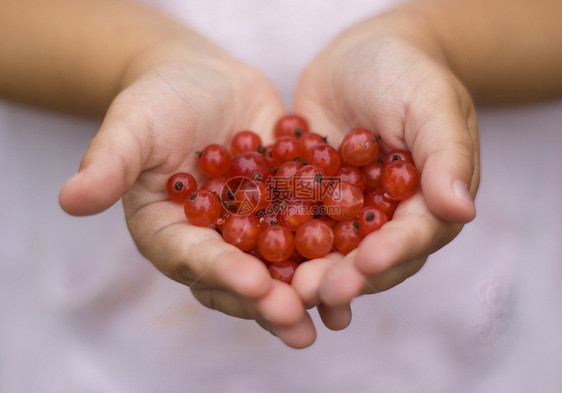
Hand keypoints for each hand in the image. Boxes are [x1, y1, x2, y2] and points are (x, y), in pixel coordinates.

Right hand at [59, 42, 316, 347]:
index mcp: (171, 233)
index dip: (221, 273)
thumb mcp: (133, 125)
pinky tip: (363, 263)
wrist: (203, 81)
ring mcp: (251, 231)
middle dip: (268, 299)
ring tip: (337, 310)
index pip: (193, 260)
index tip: (253, 284)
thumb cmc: (158, 100)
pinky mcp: (284, 211)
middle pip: (239, 279)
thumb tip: (69, 198)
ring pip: (279, 267)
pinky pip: (309, 233)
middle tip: (299, 320)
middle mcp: (212, 242)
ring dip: (307, 290)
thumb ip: (108, 162)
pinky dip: (334, 249)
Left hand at [291, 25, 479, 329]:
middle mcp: (388, 218)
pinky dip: (279, 243)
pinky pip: (295, 225)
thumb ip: (446, 153)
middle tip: (316, 291)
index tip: (367, 263)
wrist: (358, 55)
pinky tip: (256, 262)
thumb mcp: (430, 102)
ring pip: (330, 252)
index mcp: (427, 202)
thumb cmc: (404, 71)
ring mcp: (347, 214)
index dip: (392, 253)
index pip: (415, 236)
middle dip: (345, 277)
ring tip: (286, 292)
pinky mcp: (312, 202)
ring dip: (310, 273)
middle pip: (370, 258)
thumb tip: (462, 210)